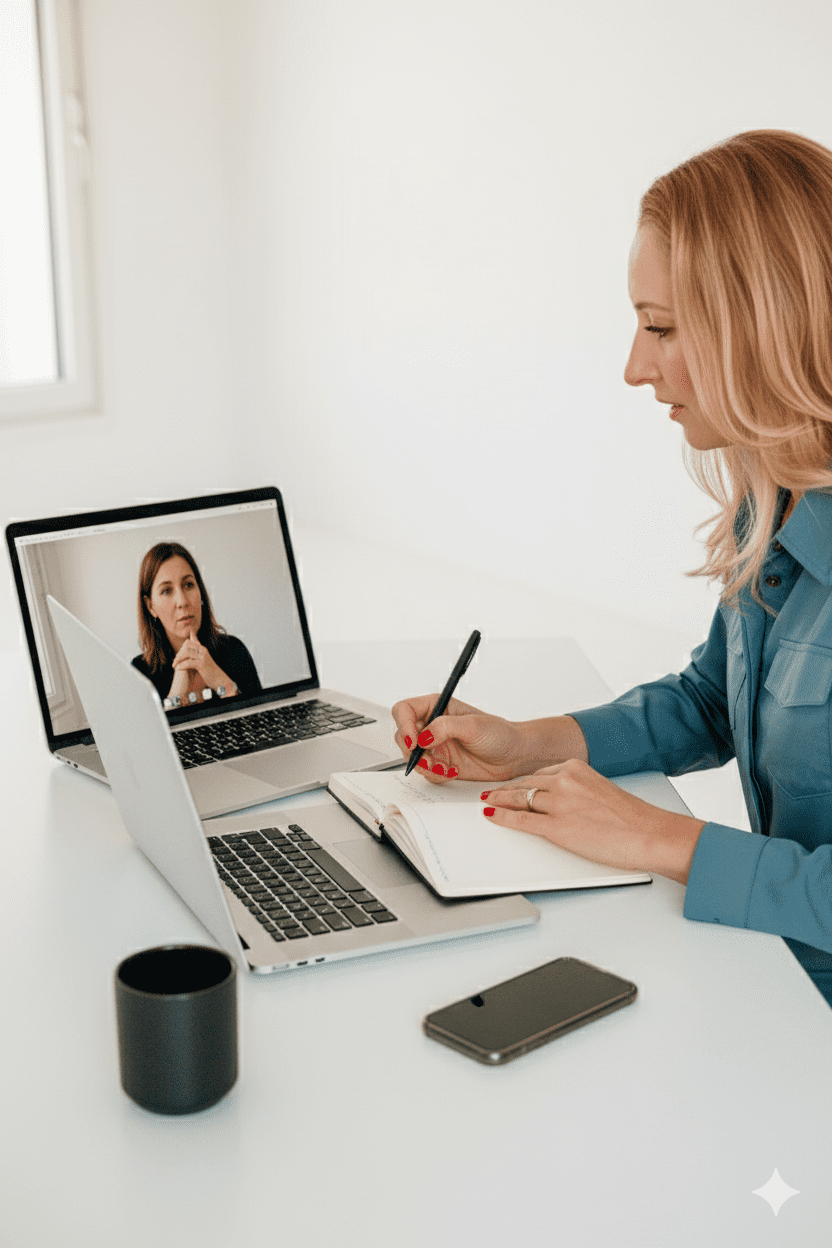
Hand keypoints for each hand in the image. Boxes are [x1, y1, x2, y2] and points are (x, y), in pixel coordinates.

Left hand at [171, 631, 231, 693]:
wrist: (219, 679)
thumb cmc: (210, 672)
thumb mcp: (203, 661)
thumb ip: (196, 655)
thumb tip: (190, 653)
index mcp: (202, 649)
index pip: (189, 642)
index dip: (182, 647)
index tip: (178, 655)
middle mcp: (203, 650)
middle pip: (186, 645)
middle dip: (178, 653)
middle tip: (175, 662)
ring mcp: (203, 656)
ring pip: (186, 653)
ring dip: (178, 659)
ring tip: (174, 666)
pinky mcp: (202, 664)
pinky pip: (189, 662)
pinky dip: (182, 665)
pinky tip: (178, 669)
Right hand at [391, 694, 580, 783]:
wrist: (514, 756)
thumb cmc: (500, 734)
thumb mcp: (473, 725)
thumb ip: (445, 727)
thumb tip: (423, 736)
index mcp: (437, 707)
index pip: (404, 710)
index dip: (404, 725)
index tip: (415, 741)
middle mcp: (432, 725)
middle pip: (403, 736)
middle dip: (414, 752)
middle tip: (431, 760)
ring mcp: (435, 745)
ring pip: (412, 757)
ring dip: (426, 766)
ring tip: (446, 767)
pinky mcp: (440, 763)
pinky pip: (425, 772)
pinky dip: (435, 775)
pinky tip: (452, 771)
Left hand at [481, 759, 705, 883]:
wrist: (648, 833)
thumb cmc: (632, 818)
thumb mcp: (601, 790)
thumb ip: (578, 789)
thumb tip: (563, 799)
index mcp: (576, 768)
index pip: (539, 773)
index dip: (522, 781)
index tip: (513, 783)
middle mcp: (565, 781)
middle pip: (525, 783)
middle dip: (506, 789)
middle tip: (491, 792)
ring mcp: (559, 803)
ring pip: (519, 798)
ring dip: (499, 800)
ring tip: (487, 801)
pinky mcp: (556, 827)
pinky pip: (520, 820)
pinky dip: (502, 816)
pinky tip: (492, 815)